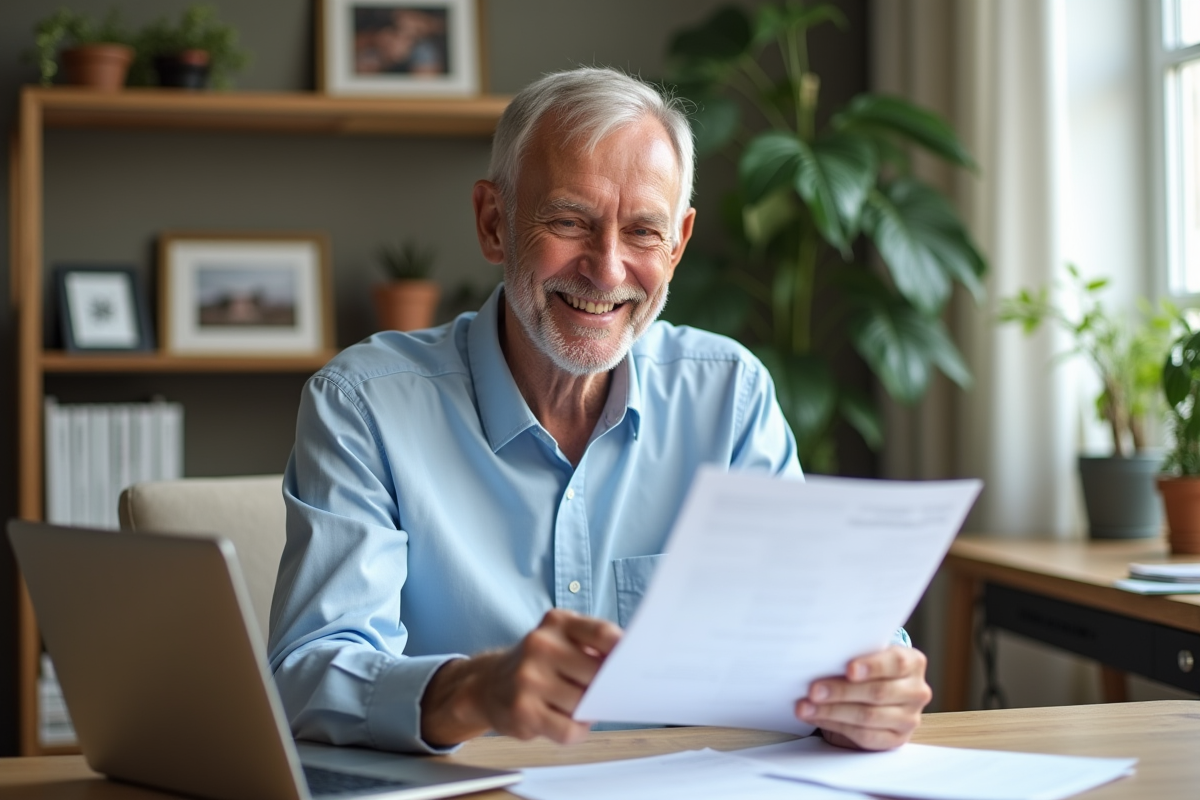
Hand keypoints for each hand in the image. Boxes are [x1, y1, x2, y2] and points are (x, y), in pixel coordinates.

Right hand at [420, 609, 621, 746]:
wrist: (487, 685)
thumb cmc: (537, 664)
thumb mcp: (561, 640)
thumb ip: (593, 646)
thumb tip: (630, 667)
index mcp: (557, 622)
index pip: (602, 633)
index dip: (623, 651)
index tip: (637, 663)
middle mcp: (540, 645)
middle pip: (597, 675)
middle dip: (604, 688)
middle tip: (600, 692)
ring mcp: (529, 678)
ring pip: (584, 705)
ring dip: (587, 712)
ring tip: (574, 705)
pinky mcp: (523, 711)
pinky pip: (570, 730)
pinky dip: (576, 731)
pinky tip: (565, 721)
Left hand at [795, 645, 931, 750]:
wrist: (879, 692)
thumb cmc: (868, 668)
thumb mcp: (867, 655)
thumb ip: (853, 654)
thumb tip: (819, 658)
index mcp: (913, 663)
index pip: (896, 663)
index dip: (872, 666)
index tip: (849, 669)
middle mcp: (916, 691)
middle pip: (878, 692)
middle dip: (841, 691)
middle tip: (814, 690)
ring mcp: (909, 718)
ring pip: (868, 717)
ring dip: (832, 712)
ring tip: (806, 707)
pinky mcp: (896, 739)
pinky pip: (865, 736)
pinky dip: (837, 726)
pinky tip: (817, 718)